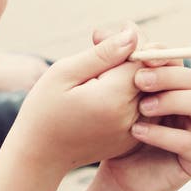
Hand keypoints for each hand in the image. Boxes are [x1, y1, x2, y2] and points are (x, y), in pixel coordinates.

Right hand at [6, 24, 144, 174]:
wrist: (40, 155)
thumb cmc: (45, 109)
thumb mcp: (65, 73)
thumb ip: (103, 54)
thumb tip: (133, 35)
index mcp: (114, 98)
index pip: (142, 58)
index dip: (126, 44)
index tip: (101, 40)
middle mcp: (131, 117)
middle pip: (151, 74)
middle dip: (130, 59)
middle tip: (97, 54)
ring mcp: (134, 131)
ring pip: (150, 90)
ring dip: (132, 77)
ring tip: (98, 76)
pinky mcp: (133, 139)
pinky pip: (144, 107)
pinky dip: (130, 95)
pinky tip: (103, 93)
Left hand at [96, 46, 190, 190]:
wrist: (116, 178)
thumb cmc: (112, 135)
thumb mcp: (105, 95)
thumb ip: (106, 63)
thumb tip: (100, 30)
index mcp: (172, 85)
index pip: (176, 60)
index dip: (162, 55)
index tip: (139, 55)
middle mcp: (190, 103)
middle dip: (167, 76)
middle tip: (138, 80)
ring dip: (173, 101)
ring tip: (141, 108)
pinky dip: (167, 136)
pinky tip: (138, 132)